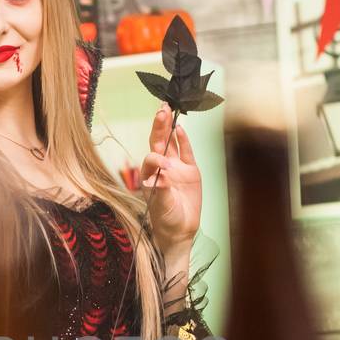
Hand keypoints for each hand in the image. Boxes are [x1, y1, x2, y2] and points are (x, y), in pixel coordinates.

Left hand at [140, 106, 201, 248]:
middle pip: (158, 142)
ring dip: (168, 127)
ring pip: (171, 142)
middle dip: (159, 126)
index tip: (166, 167)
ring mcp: (176, 167)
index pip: (151, 158)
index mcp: (149, 175)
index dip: (157, 158)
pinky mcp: (190, 170)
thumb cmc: (166, 218)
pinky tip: (180, 127)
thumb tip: (160, 176)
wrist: (180, 230)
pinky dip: (183, 140)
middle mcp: (161, 167)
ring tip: (166, 109)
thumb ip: (161, 190)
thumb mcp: (162, 206)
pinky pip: (186, 151)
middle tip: (161, 110)